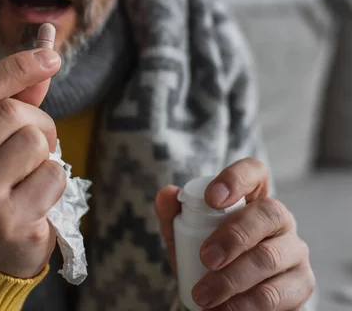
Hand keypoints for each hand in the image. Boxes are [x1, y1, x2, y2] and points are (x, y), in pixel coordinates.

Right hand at [0, 44, 65, 278]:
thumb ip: (14, 98)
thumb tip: (46, 53)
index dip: (17, 66)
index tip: (51, 55)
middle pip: (11, 112)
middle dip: (39, 123)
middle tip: (38, 147)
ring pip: (34, 141)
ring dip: (47, 154)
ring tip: (31, 176)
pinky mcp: (5, 222)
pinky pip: (52, 174)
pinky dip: (55, 182)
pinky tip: (36, 201)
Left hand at [156, 159, 314, 309]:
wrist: (227, 298)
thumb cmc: (209, 257)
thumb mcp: (185, 236)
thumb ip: (173, 215)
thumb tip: (167, 193)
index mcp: (252, 197)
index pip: (254, 172)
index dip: (236, 179)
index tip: (212, 198)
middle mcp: (279, 219)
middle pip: (268, 213)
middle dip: (234, 236)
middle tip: (205, 258)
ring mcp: (295, 250)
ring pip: (270, 257)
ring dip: (233, 279)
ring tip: (204, 296)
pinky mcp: (301, 283)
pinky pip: (278, 293)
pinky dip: (246, 304)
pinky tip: (225, 310)